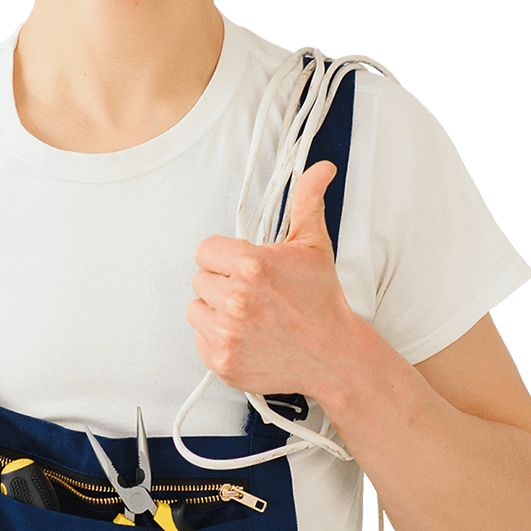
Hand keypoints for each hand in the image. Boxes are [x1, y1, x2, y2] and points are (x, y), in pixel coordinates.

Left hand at [187, 160, 361, 400]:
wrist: (334, 357)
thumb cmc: (321, 299)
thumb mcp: (313, 245)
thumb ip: (306, 201)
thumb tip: (320, 167)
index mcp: (252, 265)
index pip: (204, 250)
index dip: (223, 257)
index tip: (242, 266)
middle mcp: (236, 299)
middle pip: (199, 279)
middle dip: (222, 283)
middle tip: (252, 293)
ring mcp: (227, 334)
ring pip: (196, 309)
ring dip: (216, 311)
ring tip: (248, 315)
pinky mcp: (222, 362)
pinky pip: (200, 339)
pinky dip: (217, 339)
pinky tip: (246, 337)